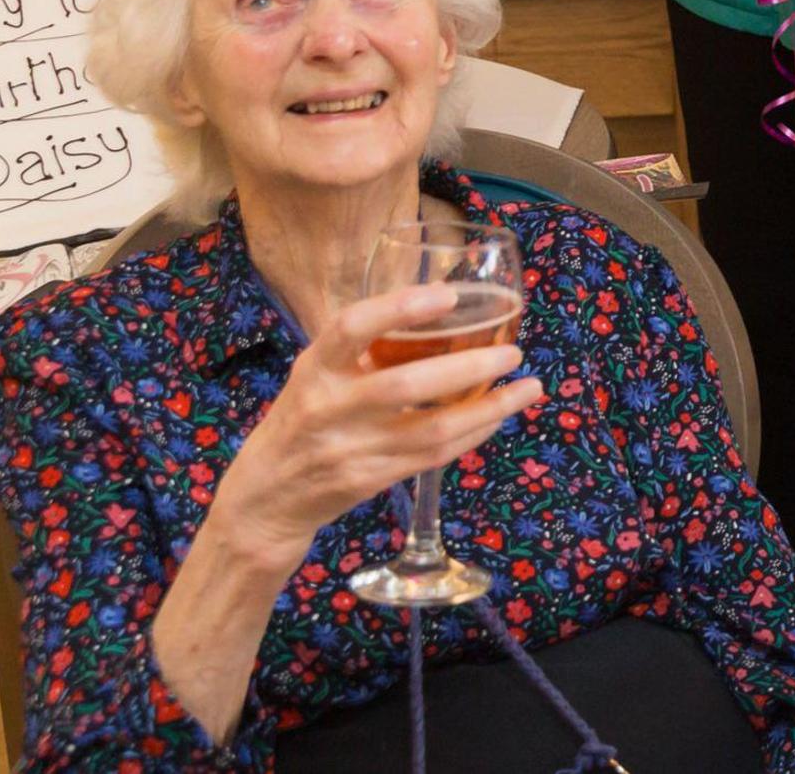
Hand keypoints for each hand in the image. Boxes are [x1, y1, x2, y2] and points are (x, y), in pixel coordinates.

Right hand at [205, 283, 543, 555]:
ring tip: (529, 387)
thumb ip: (362, 348)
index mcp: (314, 370)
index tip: (449, 295)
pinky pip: (433, 455)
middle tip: (513, 351)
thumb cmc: (302, 421)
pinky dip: (472, 434)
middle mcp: (328, 407)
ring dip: (490, 407)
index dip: (399, 308)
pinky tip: (499, 416)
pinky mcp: (369, 480)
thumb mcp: (314, 376)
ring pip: (432, 428)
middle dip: (469, 367)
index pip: (348, 328)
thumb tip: (439, 301)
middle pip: (405, 385)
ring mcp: (349, 449)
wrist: (264, 500)